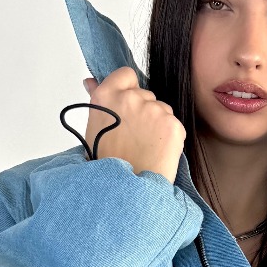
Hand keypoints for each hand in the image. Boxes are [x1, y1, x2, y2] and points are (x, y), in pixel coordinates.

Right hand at [83, 68, 184, 183]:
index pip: (126, 74)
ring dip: (158, 125)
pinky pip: (175, 126)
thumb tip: (91, 80)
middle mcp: (130, 98)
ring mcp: (153, 110)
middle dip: (144, 112)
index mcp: (106, 95)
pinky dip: (170, 139)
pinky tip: (157, 153)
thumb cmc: (106, 163)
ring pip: (162, 110)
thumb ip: (99, 100)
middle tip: (134, 138)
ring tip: (145, 148)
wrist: (124, 191)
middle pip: (146, 95)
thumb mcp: (94, 128)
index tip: (128, 106)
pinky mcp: (172, 125)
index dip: (129, 88)